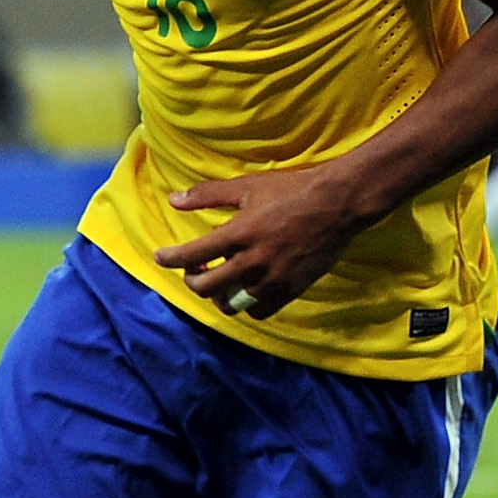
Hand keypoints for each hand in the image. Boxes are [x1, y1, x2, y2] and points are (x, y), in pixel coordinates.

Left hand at [151, 162, 375, 319]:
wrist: (337, 203)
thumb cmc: (291, 190)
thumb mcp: (247, 186)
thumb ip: (207, 195)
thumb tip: (174, 199)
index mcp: (237, 235)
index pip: (191, 255)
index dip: (169, 259)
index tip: (161, 257)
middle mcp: (251, 262)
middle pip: (205, 287)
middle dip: (192, 278)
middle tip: (194, 269)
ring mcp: (271, 280)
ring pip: (230, 303)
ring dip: (218, 295)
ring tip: (219, 280)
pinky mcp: (290, 290)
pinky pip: (258, 311)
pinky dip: (246, 304)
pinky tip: (245, 289)